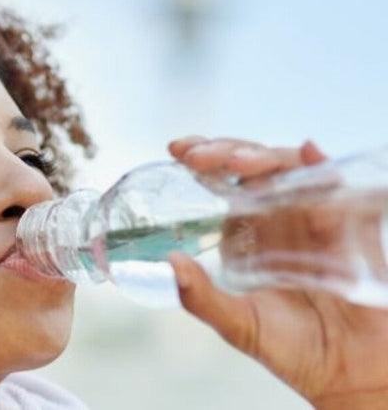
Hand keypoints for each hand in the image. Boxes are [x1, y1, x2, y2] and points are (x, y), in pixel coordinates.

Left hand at [167, 136, 387, 408]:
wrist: (348, 375)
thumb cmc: (291, 349)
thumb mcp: (237, 325)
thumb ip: (200, 297)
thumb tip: (171, 262)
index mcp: (249, 231)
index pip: (223, 182)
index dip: (203, 158)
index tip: (177, 149)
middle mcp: (281, 217)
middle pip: (255, 166)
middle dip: (227, 151)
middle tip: (200, 156)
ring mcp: (318, 218)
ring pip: (293, 168)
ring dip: (267, 158)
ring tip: (240, 165)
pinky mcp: (353, 229)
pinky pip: (343, 190)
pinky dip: (326, 167)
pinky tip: (310, 155)